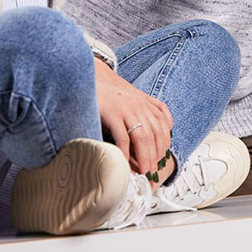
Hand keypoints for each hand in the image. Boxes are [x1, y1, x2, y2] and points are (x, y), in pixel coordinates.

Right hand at [94, 60, 173, 181]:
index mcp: (145, 102)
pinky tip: (124, 161)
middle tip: (152, 175)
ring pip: (143, 137)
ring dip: (145, 158)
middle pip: (155, 134)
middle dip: (156, 157)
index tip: (161, 162)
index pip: (164, 125)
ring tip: (143, 172)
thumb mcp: (129, 100)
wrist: (86, 76)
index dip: (165, 146)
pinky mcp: (111, 111)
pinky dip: (125, 151)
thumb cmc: (107, 93)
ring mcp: (126, 107)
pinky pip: (122, 135)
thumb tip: (147, 142)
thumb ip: (142, 114)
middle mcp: (139, 104)